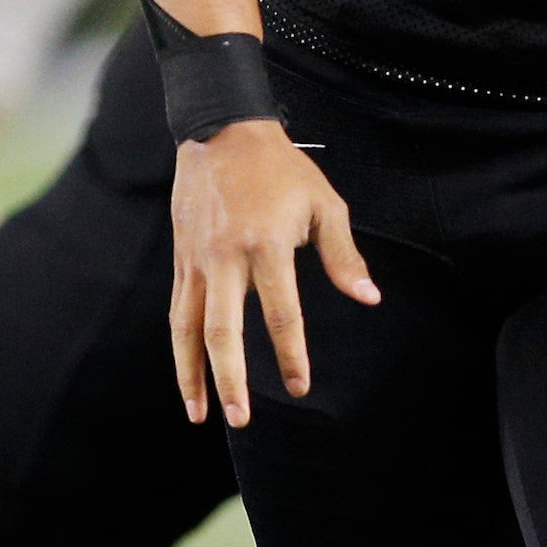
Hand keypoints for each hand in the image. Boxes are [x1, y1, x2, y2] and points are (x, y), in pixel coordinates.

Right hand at [168, 119, 378, 427]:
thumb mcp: (322, 203)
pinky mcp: (182, 257)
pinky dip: (180, 345)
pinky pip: (178, 309)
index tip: (299, 386)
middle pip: (223, 331)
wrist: (220, 128)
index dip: (291, 354)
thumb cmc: (280, 168)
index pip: (281, 313)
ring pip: (188, 327)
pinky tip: (187, 370)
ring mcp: (198, 259)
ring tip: (198, 413)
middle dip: (231, 379)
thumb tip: (369, 299)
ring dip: (191, 373)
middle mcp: (227, 256)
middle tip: (241, 419)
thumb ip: (343, 255)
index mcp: (267, 244)